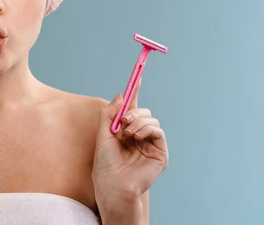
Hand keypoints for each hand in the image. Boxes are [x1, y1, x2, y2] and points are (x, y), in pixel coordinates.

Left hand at [92, 79, 168, 205]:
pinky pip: (158, 131)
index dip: (135, 93)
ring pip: (152, 119)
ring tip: (127, 133)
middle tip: (123, 121)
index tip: (137, 78)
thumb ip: (110, 114)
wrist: (112, 184)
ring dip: (138, 122)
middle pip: (143, 112)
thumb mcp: (103, 134)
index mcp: (126, 132)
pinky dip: (147, 129)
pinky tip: (136, 137)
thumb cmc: (105, 164)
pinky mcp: (160, 153)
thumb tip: (121, 95)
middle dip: (133, 112)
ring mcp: (151, 145)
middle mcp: (140, 137)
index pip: (132, 110)